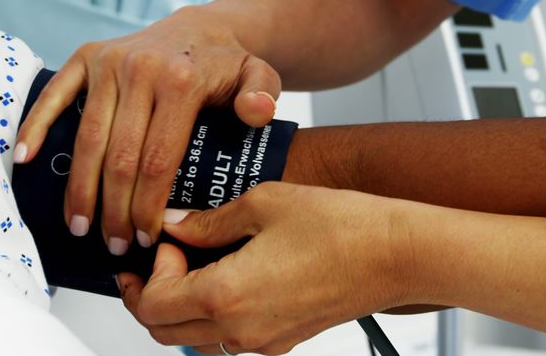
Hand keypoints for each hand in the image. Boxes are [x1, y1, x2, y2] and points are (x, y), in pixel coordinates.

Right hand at [15, 5, 280, 254]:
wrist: (201, 28)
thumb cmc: (228, 66)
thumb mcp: (259, 78)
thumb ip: (263, 95)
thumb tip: (254, 112)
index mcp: (181, 81)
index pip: (158, 159)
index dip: (149, 206)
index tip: (147, 239)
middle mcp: (141, 69)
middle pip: (119, 156)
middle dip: (115, 209)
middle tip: (115, 245)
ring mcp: (110, 62)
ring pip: (88, 138)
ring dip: (80, 188)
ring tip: (81, 227)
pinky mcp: (86, 57)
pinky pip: (55, 96)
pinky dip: (36, 127)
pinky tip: (25, 160)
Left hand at [117, 183, 409, 354]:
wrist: (396, 253)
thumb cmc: (340, 226)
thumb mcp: (264, 204)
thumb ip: (209, 220)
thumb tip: (175, 225)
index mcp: (226, 295)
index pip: (151, 303)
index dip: (148, 268)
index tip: (169, 237)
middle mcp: (240, 329)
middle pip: (163, 331)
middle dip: (153, 292)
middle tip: (168, 256)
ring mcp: (264, 341)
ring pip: (194, 340)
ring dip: (182, 307)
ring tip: (198, 265)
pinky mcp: (284, 340)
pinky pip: (230, 339)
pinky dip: (215, 314)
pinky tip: (233, 275)